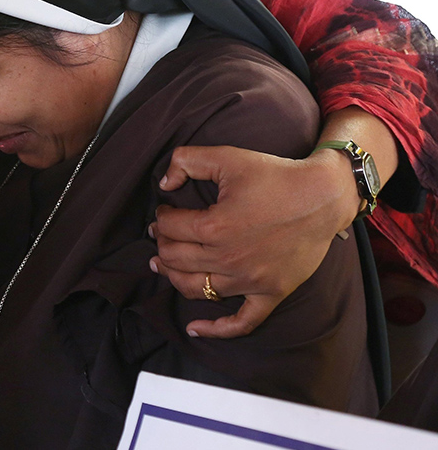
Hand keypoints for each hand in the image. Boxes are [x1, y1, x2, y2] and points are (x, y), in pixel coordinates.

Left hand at [151, 145, 357, 337]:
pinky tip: (193, 328)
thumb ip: (187, 160)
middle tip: (161, 235)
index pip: (170, 227)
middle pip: (176, 258)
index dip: (161, 217)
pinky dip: (216, 329)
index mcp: (215, 226)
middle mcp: (229, 258)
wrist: (324, 196)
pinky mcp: (271, 293)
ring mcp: (251, 280)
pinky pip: (241, 322)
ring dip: (173, 277)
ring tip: (163, 266)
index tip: (165, 211)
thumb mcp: (228, 157)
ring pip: (195, 288)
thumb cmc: (276, 176)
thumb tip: (164, 182)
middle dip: (162, 245)